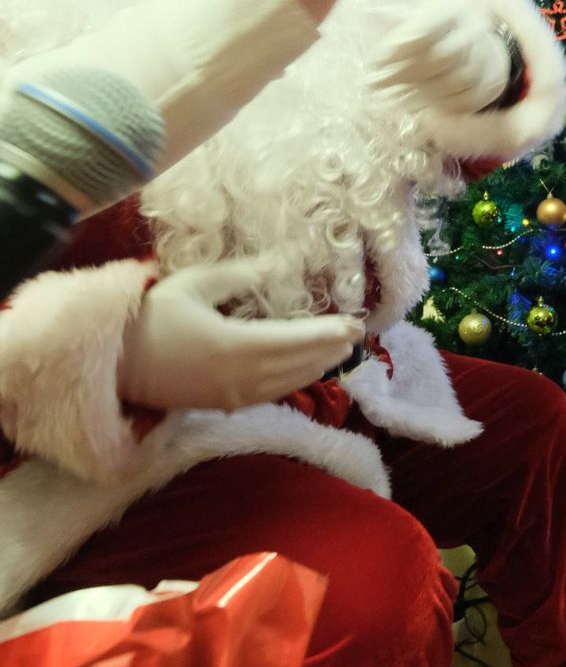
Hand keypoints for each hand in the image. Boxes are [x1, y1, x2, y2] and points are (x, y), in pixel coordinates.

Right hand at [117, 261, 362, 412]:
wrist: (110, 364)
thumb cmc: (149, 317)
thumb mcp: (193, 284)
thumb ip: (240, 275)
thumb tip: (282, 262)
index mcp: (236, 347)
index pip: (296, 342)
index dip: (328, 334)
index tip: (355, 325)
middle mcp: (240, 378)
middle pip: (298, 367)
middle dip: (329, 352)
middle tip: (355, 337)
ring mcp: (231, 396)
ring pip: (287, 385)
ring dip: (315, 369)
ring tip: (338, 354)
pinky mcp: (220, 404)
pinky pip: (269, 395)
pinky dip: (292, 382)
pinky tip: (300, 374)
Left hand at [367, 0, 512, 114]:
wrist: (482, 44)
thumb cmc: (441, 28)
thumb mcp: (421, 14)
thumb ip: (397, 18)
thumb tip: (371, 14)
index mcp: (458, 10)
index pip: (429, 28)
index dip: (401, 45)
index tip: (375, 59)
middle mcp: (478, 33)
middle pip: (441, 57)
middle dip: (404, 73)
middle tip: (374, 84)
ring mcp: (488, 61)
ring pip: (453, 81)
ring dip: (417, 93)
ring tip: (388, 98)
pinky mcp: (488, 87)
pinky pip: (463, 101)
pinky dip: (436, 106)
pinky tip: (412, 106)